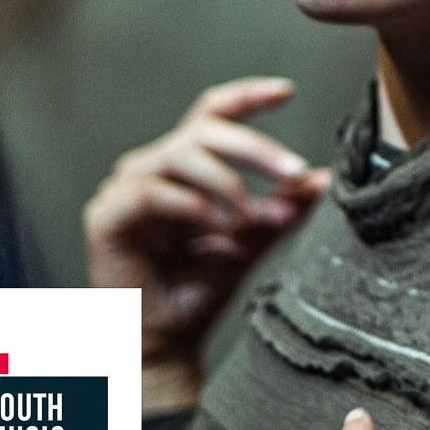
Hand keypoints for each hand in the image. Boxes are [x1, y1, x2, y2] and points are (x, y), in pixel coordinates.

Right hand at [84, 77, 326, 405]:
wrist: (167, 338)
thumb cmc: (201, 285)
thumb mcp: (252, 238)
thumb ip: (282, 207)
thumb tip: (323, 178)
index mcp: (184, 166)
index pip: (212, 115)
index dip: (246, 97)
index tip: (286, 91)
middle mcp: (151, 167)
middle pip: (203, 130)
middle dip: (254, 146)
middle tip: (292, 170)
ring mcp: (124, 189)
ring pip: (181, 155)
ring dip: (229, 184)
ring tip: (256, 217)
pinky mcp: (106, 216)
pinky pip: (153, 193)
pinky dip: (194, 206)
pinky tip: (220, 226)